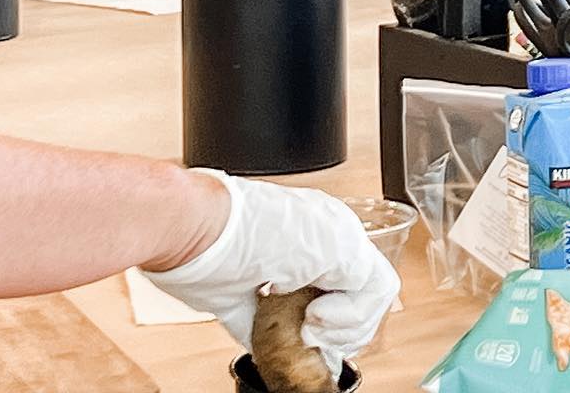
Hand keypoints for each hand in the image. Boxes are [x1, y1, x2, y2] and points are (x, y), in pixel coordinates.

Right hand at [142, 171, 398, 375]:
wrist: (191, 227)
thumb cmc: (200, 248)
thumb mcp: (237, 293)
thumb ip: (261, 316)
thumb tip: (265, 342)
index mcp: (308, 234)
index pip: (345, 283)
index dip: (334, 322)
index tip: (306, 338)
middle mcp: (331, 228)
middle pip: (367, 287)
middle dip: (344, 327)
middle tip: (309, 337)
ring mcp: (340, 232)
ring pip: (378, 291)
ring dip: (346, 326)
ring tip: (308, 328)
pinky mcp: (342, 243)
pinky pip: (374, 289)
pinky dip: (348, 317)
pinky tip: (314, 317)